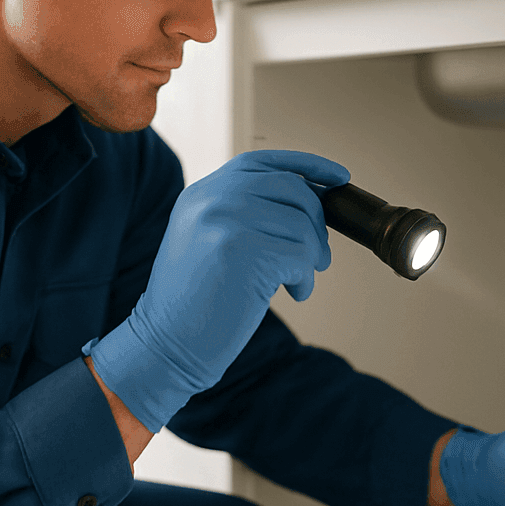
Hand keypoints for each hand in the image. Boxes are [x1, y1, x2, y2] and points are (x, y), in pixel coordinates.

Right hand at [85, 150, 348, 431]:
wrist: (165, 344)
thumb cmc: (195, 302)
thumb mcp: (207, 240)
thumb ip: (245, 214)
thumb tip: (310, 204)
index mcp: (202, 192)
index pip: (263, 161)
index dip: (307, 166)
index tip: (339, 179)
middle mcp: (212, 198)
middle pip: (291, 189)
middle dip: (317, 222)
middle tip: (317, 256)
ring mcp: (225, 220)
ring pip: (301, 225)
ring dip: (311, 257)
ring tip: (296, 281)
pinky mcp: (243, 250)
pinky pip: (300, 255)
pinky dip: (305, 278)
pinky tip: (292, 293)